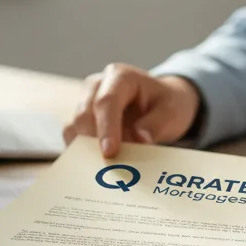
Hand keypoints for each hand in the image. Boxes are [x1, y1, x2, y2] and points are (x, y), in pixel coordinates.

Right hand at [62, 64, 202, 157]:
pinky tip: (99, 168)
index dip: (106, 128)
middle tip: (112, 167)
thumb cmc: (166, 104)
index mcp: (121, 76)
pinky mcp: (80, 121)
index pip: (107, 101)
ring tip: (108, 168)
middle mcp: (97, 85)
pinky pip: (73, 139)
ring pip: (74, 128)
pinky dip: (84, 154)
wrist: (160, 103)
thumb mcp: (172, 112)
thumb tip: (141, 140)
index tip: (110, 152)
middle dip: (95, 142)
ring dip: (88, 150)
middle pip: (84, 114)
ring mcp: (85, 102)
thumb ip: (157, 125)